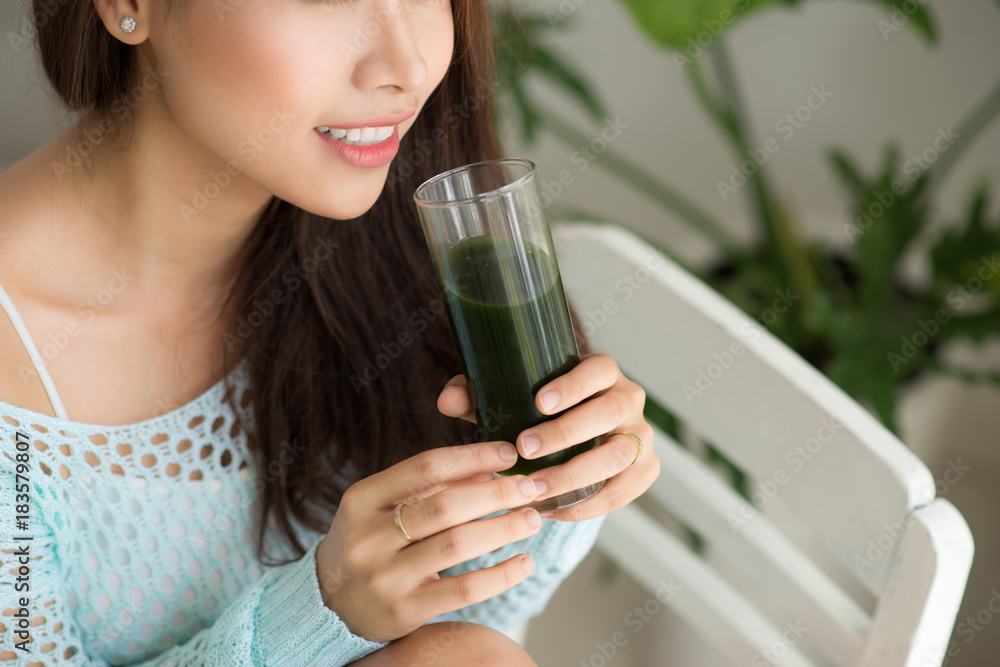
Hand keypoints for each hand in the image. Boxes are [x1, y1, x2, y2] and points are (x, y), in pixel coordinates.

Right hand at [314, 440, 547, 642]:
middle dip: (496, 494)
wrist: (329, 605)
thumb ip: (429, 486)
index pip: (425, 467)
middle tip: (530, 487)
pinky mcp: (405, 611)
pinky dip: (500, 575)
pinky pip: (464, 590)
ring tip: (532, 518)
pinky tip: (524, 562)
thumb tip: (489, 469)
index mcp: (362, 499)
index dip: (472, 457)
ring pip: (457, 545)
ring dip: (504, 528)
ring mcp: (386, 577)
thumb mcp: (381, 507)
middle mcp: (369, 537)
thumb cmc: (368, 543)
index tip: (507, 453)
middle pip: (445, 506)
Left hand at [438, 353, 658, 521]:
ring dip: (574, 474)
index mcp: (602, 373)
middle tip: (525, 450)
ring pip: (618, 455)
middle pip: (610, 413)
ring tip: (533, 488)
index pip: (599, 369)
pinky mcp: (644, 471)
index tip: (538, 402)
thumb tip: (446, 401)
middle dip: (567, 433)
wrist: (576, 439)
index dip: (573, 385)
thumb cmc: (536, 412)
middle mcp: (629, 400)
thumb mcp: (508, 398)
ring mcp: (641, 436)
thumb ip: (476, 395)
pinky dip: (586, 505)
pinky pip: (621, 492)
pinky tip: (551, 510)